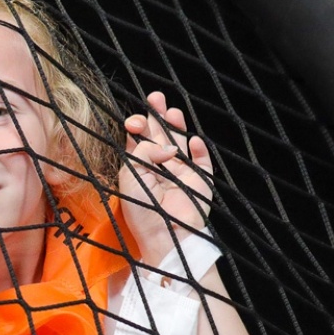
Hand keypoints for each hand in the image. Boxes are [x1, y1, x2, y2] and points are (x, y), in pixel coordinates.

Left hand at [119, 92, 213, 265]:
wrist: (165, 237)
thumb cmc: (141, 210)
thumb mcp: (131, 178)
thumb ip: (143, 153)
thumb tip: (169, 146)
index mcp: (138, 167)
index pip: (138, 139)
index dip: (138, 126)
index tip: (136, 121)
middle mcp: (159, 168)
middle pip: (160, 136)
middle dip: (157, 116)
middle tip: (156, 97)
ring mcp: (181, 174)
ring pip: (180, 143)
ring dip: (177, 127)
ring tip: (172, 112)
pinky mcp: (199, 182)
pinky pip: (202, 161)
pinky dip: (199, 150)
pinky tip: (193, 141)